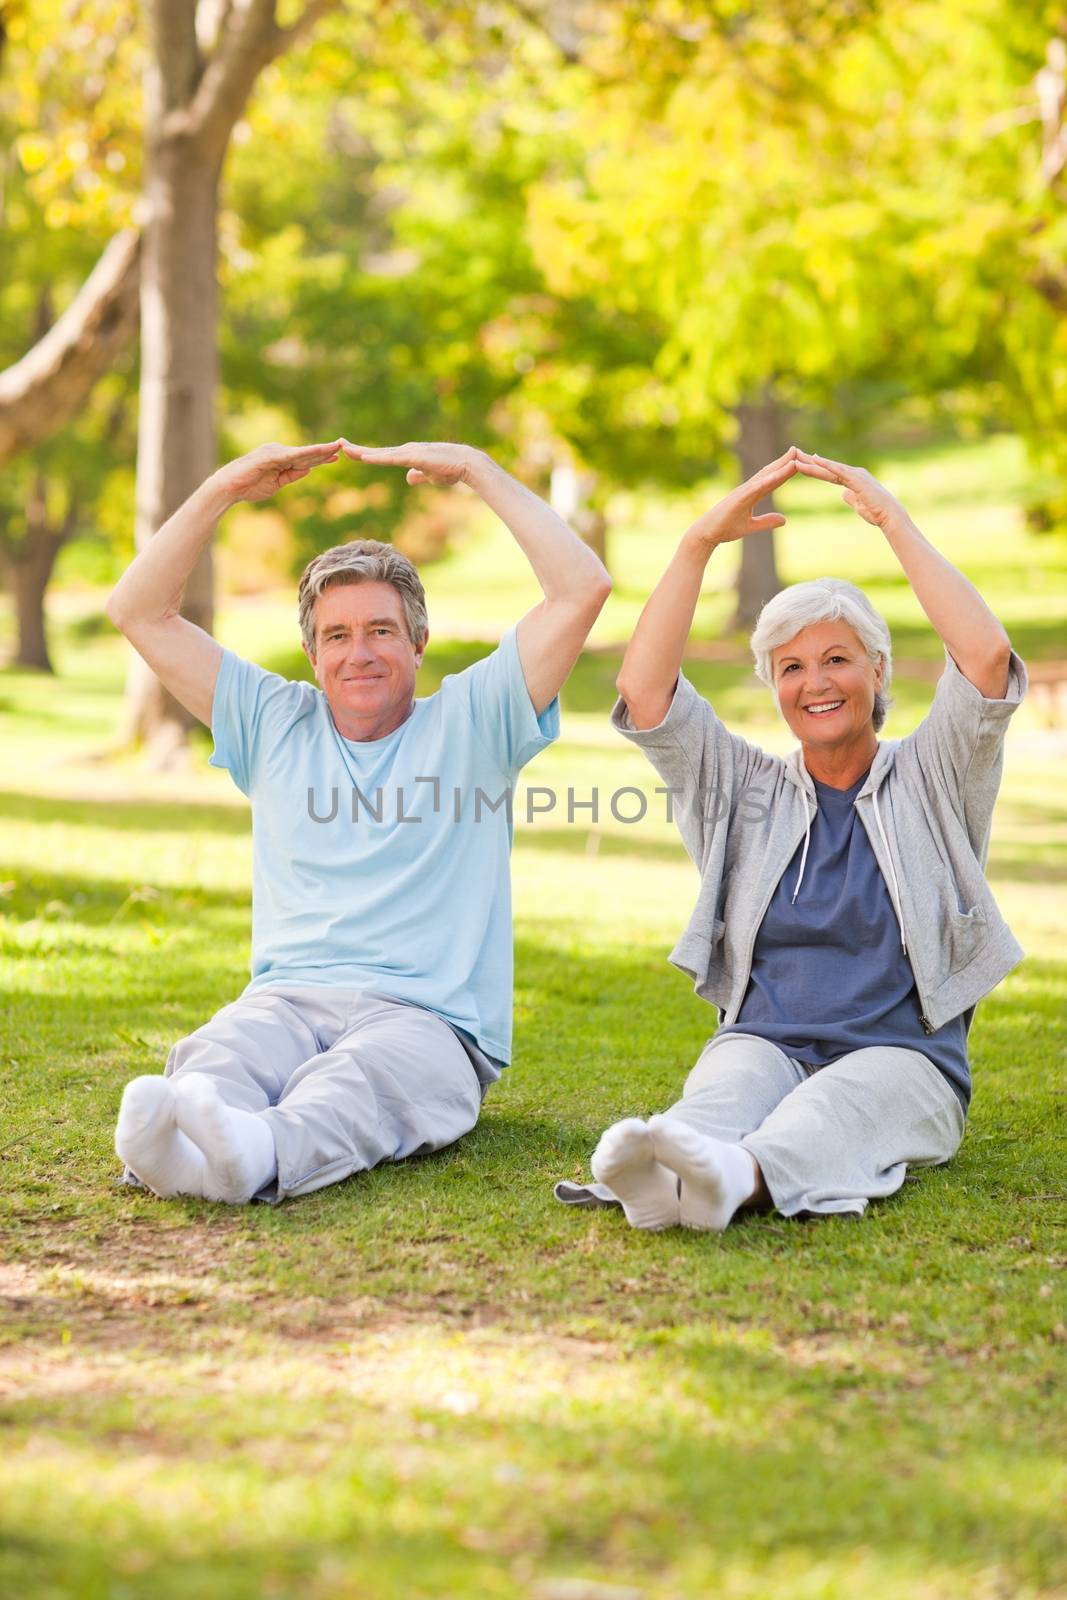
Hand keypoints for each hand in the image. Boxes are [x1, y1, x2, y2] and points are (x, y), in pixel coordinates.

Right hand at [213, 440, 342, 504]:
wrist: (229, 488)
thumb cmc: (249, 487)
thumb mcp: (277, 484)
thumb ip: (292, 475)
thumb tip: (309, 469)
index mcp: (280, 458)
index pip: (304, 458)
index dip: (321, 458)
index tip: (336, 457)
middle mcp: (278, 451)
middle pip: (306, 452)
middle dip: (325, 451)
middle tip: (344, 445)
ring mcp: (274, 452)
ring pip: (302, 452)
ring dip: (320, 450)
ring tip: (337, 446)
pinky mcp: (270, 456)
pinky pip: (292, 455)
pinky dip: (306, 453)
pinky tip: (318, 452)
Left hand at [341, 440, 487, 486]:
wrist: (466, 464)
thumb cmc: (451, 469)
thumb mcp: (430, 475)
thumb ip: (418, 475)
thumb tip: (408, 478)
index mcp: (408, 455)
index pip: (383, 455)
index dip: (366, 454)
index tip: (351, 452)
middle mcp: (406, 450)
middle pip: (377, 451)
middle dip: (357, 449)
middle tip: (339, 443)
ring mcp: (410, 452)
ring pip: (382, 453)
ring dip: (363, 452)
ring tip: (345, 448)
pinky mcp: (415, 457)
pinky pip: (392, 458)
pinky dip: (377, 457)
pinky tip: (365, 457)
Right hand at [685, 449, 797, 549]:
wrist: (706, 534)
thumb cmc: (725, 528)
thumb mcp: (751, 526)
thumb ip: (767, 522)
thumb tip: (784, 520)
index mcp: (752, 495)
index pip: (772, 481)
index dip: (785, 472)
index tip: (798, 462)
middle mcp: (748, 490)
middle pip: (770, 473)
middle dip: (784, 462)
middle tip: (798, 449)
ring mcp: (743, 492)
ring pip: (764, 477)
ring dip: (779, 467)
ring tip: (793, 458)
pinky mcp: (738, 499)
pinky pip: (755, 488)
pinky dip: (766, 481)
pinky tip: (777, 475)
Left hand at [792, 449, 907, 529]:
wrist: (889, 515)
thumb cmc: (876, 512)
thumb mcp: (859, 504)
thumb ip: (851, 497)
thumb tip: (843, 494)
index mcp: (852, 479)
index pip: (829, 473)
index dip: (815, 468)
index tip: (801, 463)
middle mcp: (853, 473)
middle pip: (827, 466)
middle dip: (809, 461)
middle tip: (793, 452)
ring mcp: (855, 474)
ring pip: (829, 467)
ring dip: (812, 462)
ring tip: (797, 457)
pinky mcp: (857, 479)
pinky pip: (838, 470)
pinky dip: (826, 464)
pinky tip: (815, 459)